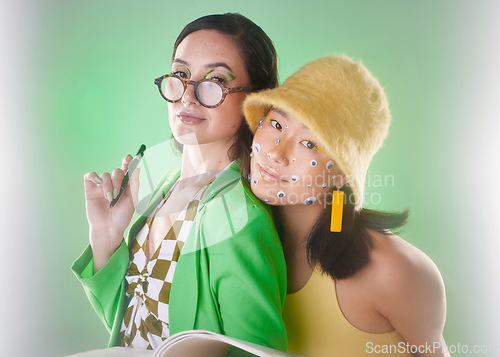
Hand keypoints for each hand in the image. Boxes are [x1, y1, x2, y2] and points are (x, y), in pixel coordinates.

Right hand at [84, 155, 139, 270]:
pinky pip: (90, 176)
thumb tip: (136, 168)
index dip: (128, 162)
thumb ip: (134, 184)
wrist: (109, 229)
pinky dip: (93, 176)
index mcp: (125, 186)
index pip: (126, 169)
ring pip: (104, 175)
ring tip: (109, 198)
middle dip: (118, 179)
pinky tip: (98, 184)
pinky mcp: (90, 190)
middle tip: (117, 192)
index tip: (130, 157)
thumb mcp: (132, 200)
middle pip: (116, 172)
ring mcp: (101, 187)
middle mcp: (113, 184)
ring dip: (108, 185)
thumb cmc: (122, 217)